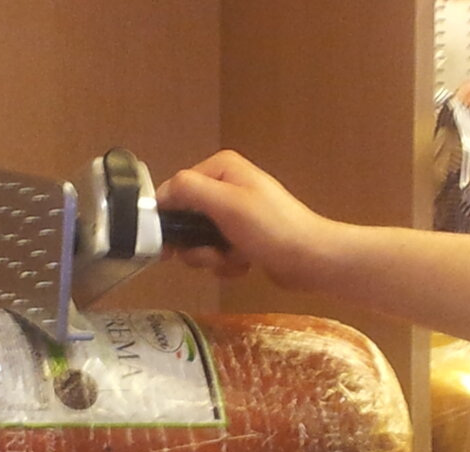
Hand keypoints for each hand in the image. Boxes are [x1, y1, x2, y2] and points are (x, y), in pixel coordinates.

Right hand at [156, 150, 336, 290]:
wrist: (311, 259)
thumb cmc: (270, 228)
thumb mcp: (227, 203)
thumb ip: (189, 191)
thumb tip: (158, 195)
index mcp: (220, 168)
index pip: (174, 190)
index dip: (168, 219)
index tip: (169, 246)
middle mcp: (225, 186)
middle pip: (185, 219)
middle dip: (196, 244)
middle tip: (211, 255)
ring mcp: (234, 213)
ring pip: (199, 240)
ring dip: (213, 257)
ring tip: (234, 259)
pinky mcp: (242, 237)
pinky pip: (217, 252)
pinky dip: (227, 264)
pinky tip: (245, 265)